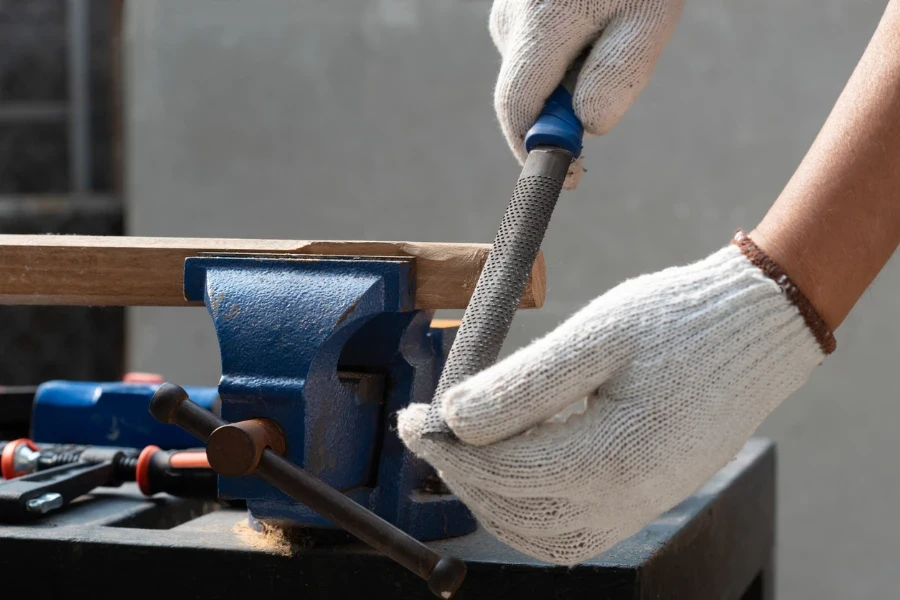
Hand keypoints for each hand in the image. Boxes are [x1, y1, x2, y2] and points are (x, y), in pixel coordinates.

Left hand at [398, 233, 832, 565]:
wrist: (756, 333)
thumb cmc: (676, 323)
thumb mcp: (594, 337)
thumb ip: (522, 384)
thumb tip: (453, 417)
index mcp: (611, 456)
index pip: (499, 469)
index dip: (444, 446)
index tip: (410, 419)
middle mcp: (624, 499)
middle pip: (510, 507)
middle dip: (459, 472)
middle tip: (430, 432)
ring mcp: (638, 508)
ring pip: (536, 534)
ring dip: (489, 499)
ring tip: (465, 452)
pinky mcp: (644, 502)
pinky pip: (570, 532)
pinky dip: (528, 511)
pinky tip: (515, 469)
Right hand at [490, 0, 685, 165]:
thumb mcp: (648, 19)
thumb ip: (617, 77)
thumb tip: (586, 128)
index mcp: (539, 26)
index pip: (517, 109)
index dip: (537, 150)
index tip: (569, 177)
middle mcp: (511, 18)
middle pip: (525, 94)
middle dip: (563, 112)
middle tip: (609, 92)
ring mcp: (508, 8)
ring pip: (534, 71)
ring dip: (569, 77)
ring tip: (613, 31)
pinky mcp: (516, 2)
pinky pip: (536, 47)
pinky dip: (566, 53)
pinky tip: (596, 20)